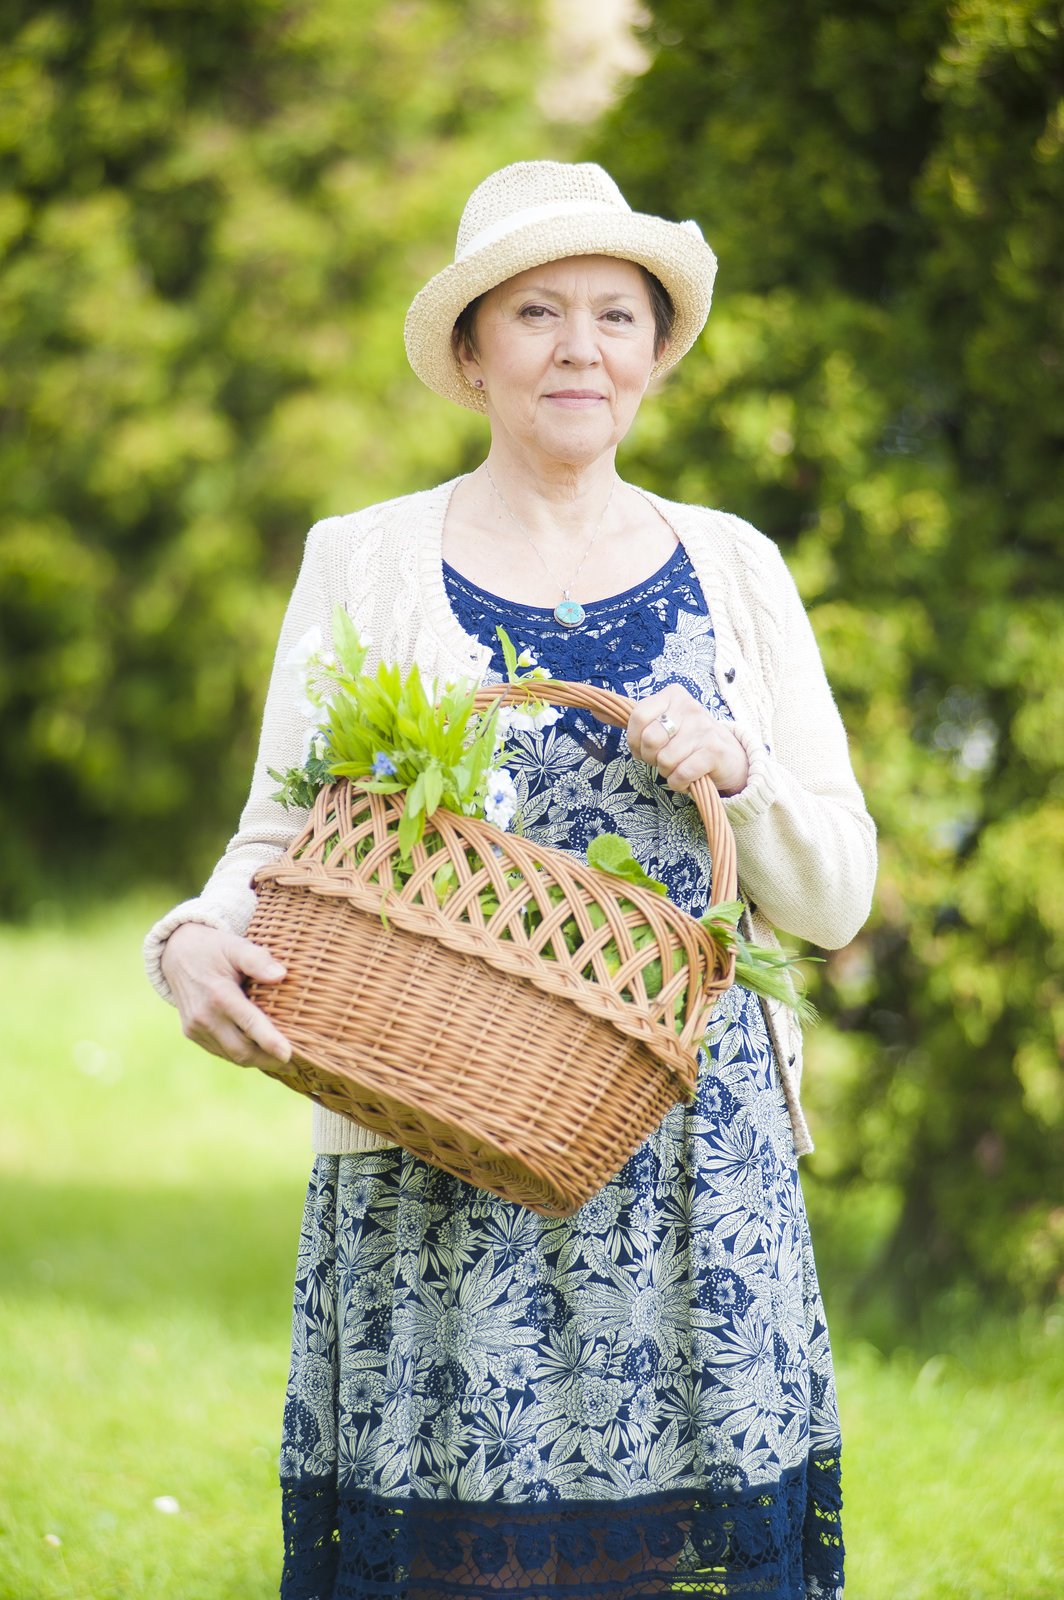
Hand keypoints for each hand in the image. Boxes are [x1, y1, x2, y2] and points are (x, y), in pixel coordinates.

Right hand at [161, 922, 292, 1068]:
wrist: (177, 953)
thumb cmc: (214, 948)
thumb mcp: (236, 947)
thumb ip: (258, 960)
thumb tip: (281, 975)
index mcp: (219, 995)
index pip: (250, 1024)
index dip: (270, 1042)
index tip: (288, 1055)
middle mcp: (205, 1016)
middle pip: (241, 1050)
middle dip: (268, 1060)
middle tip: (293, 1063)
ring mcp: (195, 1028)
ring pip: (231, 1055)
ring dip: (255, 1060)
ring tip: (279, 1061)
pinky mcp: (191, 1033)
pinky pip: (220, 1051)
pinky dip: (239, 1054)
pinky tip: (258, 1052)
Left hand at [626, 685, 749, 796]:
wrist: (729, 757)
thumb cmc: (688, 740)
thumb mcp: (662, 721)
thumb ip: (632, 719)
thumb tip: (594, 710)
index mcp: (673, 695)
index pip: (638, 716)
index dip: (634, 740)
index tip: (642, 747)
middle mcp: (690, 707)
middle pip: (650, 740)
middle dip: (650, 758)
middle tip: (662, 758)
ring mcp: (703, 729)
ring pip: (665, 760)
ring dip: (667, 772)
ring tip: (679, 766)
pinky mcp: (714, 752)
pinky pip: (681, 775)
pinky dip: (679, 783)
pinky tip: (687, 778)